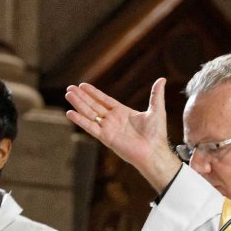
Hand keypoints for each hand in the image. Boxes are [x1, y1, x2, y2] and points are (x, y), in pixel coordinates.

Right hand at [65, 77, 180, 191]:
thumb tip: (162, 79)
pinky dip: (80, 120)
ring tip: (68, 94)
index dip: (93, 93)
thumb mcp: (157, 110)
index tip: (83, 85)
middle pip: (93, 105)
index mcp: (123, 113)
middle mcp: (113, 120)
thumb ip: (156, 95)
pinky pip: (90, 127)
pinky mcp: (106, 138)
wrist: (155, 151)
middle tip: (69, 88)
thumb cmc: (157, 134)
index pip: (104, 100)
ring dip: (78, 104)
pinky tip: (70, 113)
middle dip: (81, 97)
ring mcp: (108, 129)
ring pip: (89, 114)